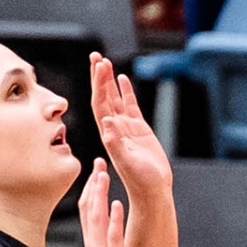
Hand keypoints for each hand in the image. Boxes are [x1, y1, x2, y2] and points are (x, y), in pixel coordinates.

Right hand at [79, 175, 141, 246]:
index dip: (89, 189)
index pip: (86, 211)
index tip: (95, 172)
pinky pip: (112, 235)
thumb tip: (108, 236)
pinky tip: (117, 203)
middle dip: (92, 183)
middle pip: (87, 207)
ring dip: (99, 194)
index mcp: (92, 245)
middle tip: (98, 161)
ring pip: (96, 217)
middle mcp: (94, 245)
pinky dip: (113, 218)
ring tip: (103, 173)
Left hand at [92, 54, 169, 199]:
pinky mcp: (139, 129)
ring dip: (108, 81)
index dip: (98, 85)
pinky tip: (122, 79)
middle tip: (95, 56)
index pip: (100, 103)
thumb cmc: (141, 180)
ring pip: (114, 98)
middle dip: (98, 76)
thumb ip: (116, 143)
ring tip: (104, 62)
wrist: (151, 189)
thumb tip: (106, 122)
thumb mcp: (128, 162)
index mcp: (109, 133)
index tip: (99, 67)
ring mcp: (126, 127)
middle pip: (103, 96)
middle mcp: (114, 127)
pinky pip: (129, 105)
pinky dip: (125, 91)